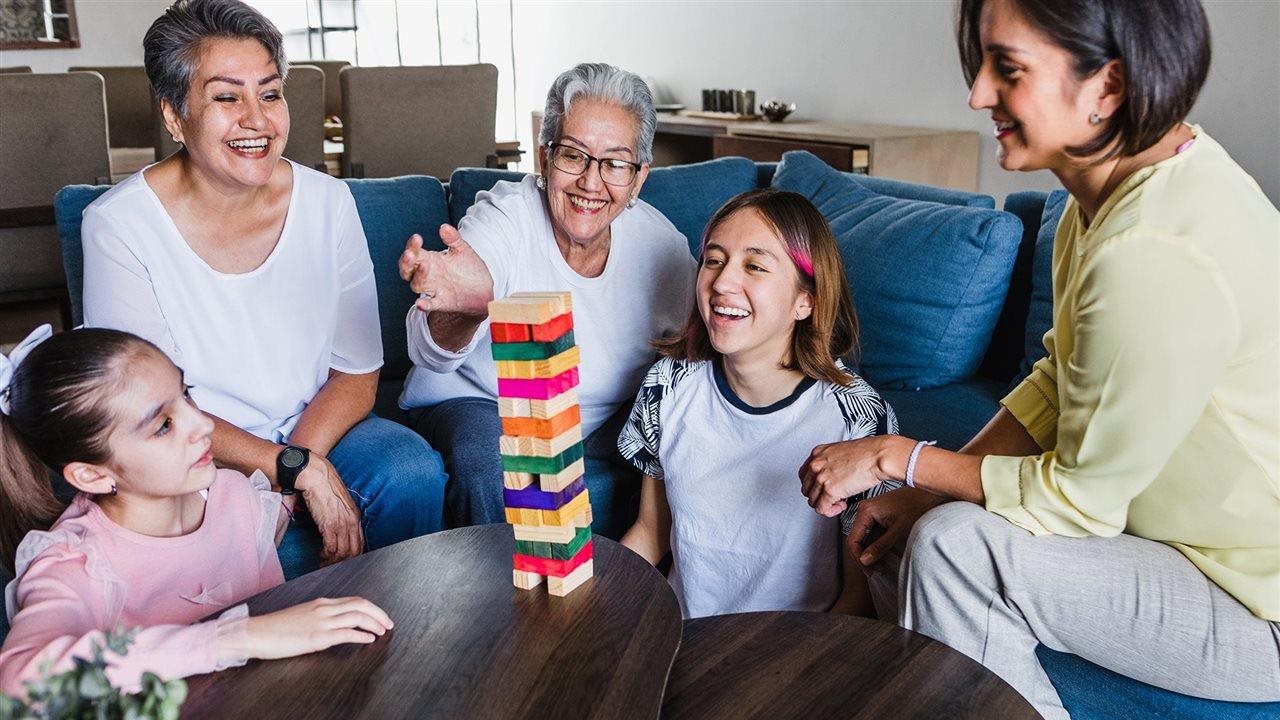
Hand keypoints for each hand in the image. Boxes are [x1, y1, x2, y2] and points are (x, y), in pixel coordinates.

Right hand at [245, 597, 392, 659]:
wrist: (256, 633)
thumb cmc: (275, 628)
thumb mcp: (302, 616)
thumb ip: (320, 616)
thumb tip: (336, 624)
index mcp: (321, 603)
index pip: (354, 600)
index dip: (371, 607)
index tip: (380, 616)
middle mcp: (324, 608)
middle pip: (360, 604)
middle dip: (378, 613)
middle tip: (389, 623)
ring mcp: (321, 622)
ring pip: (357, 616)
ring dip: (374, 623)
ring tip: (382, 631)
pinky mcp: (317, 637)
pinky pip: (346, 633)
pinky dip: (361, 635)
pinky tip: (369, 639)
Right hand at [296, 454, 363, 564]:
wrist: (316, 475)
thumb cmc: (324, 487)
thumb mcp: (338, 504)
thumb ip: (340, 517)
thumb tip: (335, 530)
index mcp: (355, 517)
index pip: (360, 543)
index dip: (353, 556)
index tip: (343, 562)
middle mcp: (351, 521)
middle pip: (354, 552)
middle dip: (343, 563)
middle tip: (333, 567)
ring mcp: (341, 524)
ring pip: (343, 553)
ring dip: (332, 562)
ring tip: (323, 563)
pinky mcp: (329, 525)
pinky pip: (331, 548)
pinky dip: (325, 556)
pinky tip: (321, 556)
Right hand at [398, 225, 492, 316]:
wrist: (484, 288)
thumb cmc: (469, 268)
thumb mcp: (462, 250)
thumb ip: (453, 239)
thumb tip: (444, 227)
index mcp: (430, 259)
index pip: (415, 252)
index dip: (412, 246)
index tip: (417, 238)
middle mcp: (428, 274)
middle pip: (408, 269)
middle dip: (407, 261)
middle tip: (410, 254)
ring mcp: (433, 288)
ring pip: (416, 284)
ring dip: (418, 276)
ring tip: (424, 265)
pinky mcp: (442, 302)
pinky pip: (430, 304)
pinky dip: (424, 305)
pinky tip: (420, 304)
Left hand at [799, 435, 911, 516]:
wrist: (879, 455)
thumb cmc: (869, 452)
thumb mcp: (842, 451)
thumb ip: (832, 462)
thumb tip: (832, 474)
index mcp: (818, 453)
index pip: (804, 474)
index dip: (814, 485)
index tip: (822, 489)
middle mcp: (816, 464)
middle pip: (806, 489)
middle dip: (819, 496)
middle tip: (832, 497)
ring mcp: (821, 477)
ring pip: (812, 501)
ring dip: (826, 504)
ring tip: (840, 501)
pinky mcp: (830, 491)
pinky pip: (821, 509)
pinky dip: (830, 511)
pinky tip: (842, 506)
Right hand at [845, 487, 944, 570]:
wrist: (929, 494)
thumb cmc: (917, 506)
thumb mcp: (899, 529)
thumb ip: (881, 546)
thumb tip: (865, 560)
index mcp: (866, 511)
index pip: (853, 540)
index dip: (859, 558)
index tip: (869, 570)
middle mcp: (864, 510)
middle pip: (856, 540)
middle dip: (864, 558)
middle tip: (874, 572)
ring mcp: (870, 513)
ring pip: (863, 539)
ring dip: (870, 553)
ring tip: (880, 567)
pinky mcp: (877, 516)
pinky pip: (871, 534)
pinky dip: (875, 546)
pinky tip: (883, 557)